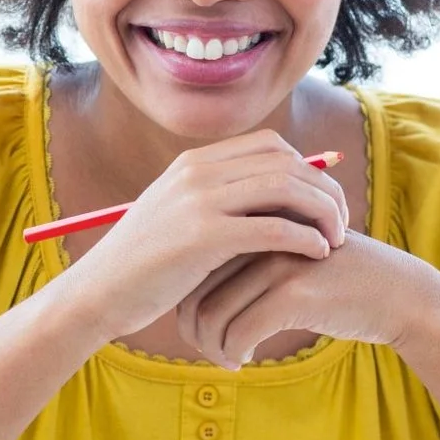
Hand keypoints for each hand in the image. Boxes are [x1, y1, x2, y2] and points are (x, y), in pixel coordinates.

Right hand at [55, 131, 348, 340]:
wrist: (98, 294)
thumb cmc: (141, 267)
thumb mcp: (176, 220)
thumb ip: (216, 204)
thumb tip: (268, 206)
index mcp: (194, 163)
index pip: (271, 146)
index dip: (307, 169)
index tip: (322, 202)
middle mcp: (198, 172)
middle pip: (286, 162)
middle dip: (325, 189)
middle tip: (342, 222)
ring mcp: (199, 201)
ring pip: (286, 188)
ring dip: (322, 211)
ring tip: (336, 239)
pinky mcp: (202, 237)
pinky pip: (274, 227)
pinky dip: (306, 238)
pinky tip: (318, 255)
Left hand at [176, 232, 439, 368]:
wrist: (398, 294)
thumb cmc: (341, 284)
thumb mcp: (291, 263)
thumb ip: (250, 268)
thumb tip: (198, 300)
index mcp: (255, 225)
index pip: (197, 266)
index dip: (188, 304)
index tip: (198, 331)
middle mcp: (260, 237)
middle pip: (197, 289)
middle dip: (192, 329)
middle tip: (207, 350)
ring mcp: (276, 261)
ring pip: (213, 314)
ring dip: (211, 348)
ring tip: (227, 360)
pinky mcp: (293, 292)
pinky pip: (240, 331)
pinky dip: (233, 353)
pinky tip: (244, 362)